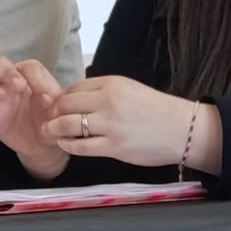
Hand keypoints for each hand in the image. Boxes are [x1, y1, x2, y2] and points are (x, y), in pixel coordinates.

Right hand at [0, 57, 68, 179]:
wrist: (45, 143)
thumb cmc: (53, 117)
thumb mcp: (61, 108)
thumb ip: (60, 100)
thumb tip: (52, 99)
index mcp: (29, 76)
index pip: (29, 67)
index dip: (38, 80)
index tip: (47, 99)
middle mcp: (9, 83)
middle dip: (6, 71)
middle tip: (19, 85)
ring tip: (1, 96)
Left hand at [43, 76, 196, 167]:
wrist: (182, 129)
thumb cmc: (156, 110)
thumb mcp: (128, 90)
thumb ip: (102, 92)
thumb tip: (73, 98)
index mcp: (112, 84)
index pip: (74, 88)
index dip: (61, 98)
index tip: (56, 106)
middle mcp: (108, 101)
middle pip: (66, 104)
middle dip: (52, 112)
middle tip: (47, 119)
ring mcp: (110, 125)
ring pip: (68, 125)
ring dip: (53, 129)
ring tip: (49, 132)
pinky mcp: (114, 146)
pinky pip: (80, 146)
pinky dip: (67, 145)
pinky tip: (64, 144)